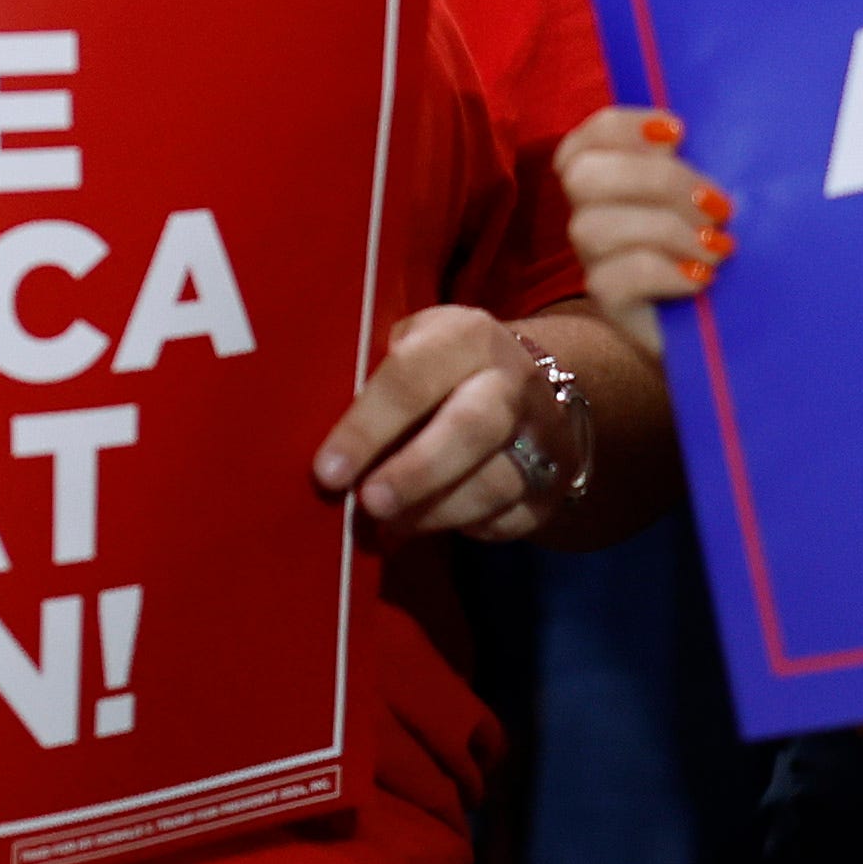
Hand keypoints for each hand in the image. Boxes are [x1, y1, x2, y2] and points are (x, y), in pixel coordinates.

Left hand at [311, 304, 569, 542]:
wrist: (529, 387)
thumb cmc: (440, 371)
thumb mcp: (412, 348)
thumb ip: (372, 379)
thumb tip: (310, 435)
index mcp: (467, 336)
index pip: (413, 376)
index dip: (367, 426)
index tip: (327, 471)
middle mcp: (512, 381)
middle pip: (470, 428)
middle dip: (413, 472)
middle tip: (367, 503)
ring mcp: (541, 435)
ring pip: (493, 483)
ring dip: (432, 512)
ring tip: (386, 525)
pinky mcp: (552, 485)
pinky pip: (508, 518)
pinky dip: (462, 527)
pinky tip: (422, 526)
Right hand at [560, 105, 726, 312]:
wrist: (723, 319)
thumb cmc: (715, 243)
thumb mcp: (709, 196)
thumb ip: (698, 165)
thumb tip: (706, 138)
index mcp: (612, 174)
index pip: (592, 136)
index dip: (626, 127)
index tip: (679, 133)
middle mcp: (590, 212)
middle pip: (584, 176)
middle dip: (656, 180)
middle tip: (718, 205)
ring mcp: (593, 258)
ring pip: (595, 227)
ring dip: (667, 230)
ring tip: (718, 247)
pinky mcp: (607, 301)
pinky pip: (614, 278)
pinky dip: (664, 272)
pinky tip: (702, 277)